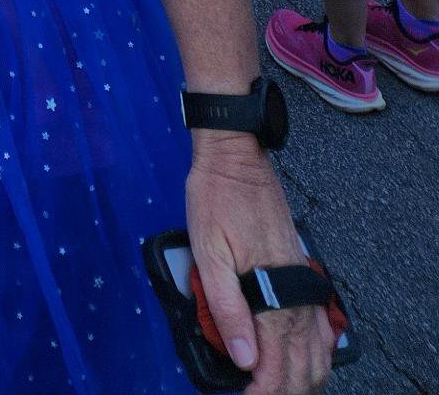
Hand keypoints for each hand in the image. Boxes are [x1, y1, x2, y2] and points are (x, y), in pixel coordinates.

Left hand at [185, 142, 332, 392]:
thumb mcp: (207, 251)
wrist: (235, 157)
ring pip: (316, 350)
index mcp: (270, 293)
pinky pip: (320, 323)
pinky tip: (303, 357)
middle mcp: (294, 293)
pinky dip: (315, 351)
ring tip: (279, 387)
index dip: (264, 392)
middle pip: (301, 365)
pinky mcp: (301, 268)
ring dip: (302, 376)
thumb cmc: (214, 198)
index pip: (275, 366)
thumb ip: (226, 306)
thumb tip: (243, 359)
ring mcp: (302, 281)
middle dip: (285, 389)